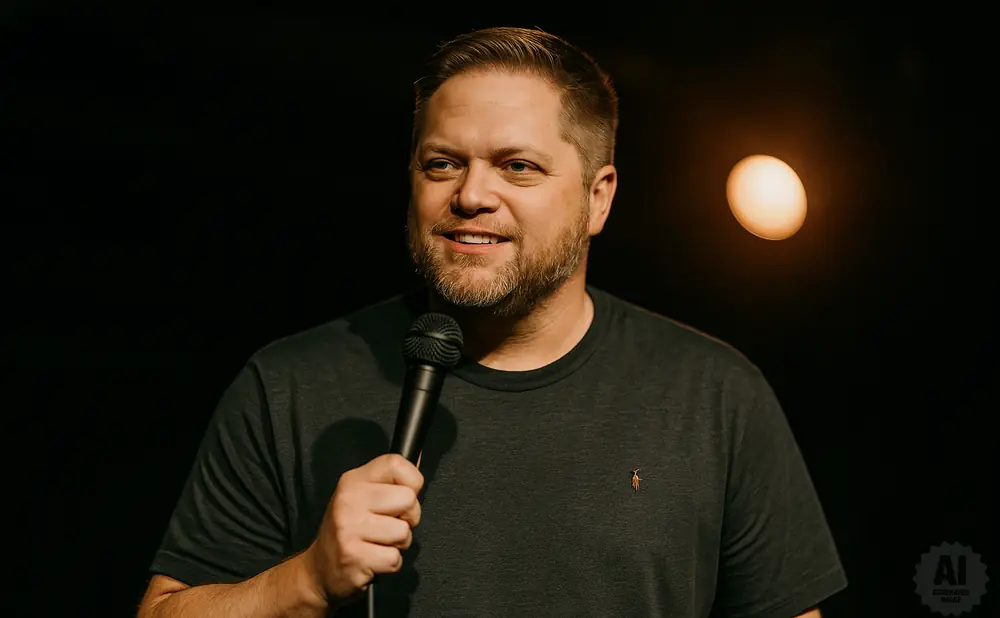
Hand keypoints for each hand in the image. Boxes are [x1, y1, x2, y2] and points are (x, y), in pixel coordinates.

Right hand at [305, 453, 423, 605]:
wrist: (319, 568)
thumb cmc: (350, 529)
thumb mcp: (363, 495)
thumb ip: (391, 480)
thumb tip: (417, 455)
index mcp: (354, 480)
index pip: (396, 464)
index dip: (412, 482)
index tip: (400, 497)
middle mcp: (349, 500)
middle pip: (408, 500)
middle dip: (408, 518)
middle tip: (389, 524)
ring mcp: (349, 528)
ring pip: (404, 532)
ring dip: (398, 544)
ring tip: (378, 542)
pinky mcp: (353, 556)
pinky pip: (394, 559)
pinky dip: (389, 563)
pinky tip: (373, 558)